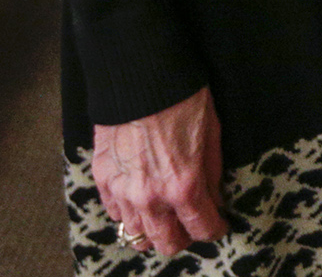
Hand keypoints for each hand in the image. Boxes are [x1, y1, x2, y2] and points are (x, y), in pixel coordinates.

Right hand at [92, 86, 228, 256]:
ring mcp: (123, 191)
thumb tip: (214, 201)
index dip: (215, 229)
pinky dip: (129, 213)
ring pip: (136, 234)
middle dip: (183, 237)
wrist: (141, 79)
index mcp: (183, 186)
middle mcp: (150, 197)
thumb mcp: (213, 135)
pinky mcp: (103, 180)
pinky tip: (141, 199)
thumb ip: (212, 175)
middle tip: (191, 223)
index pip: (202, 228)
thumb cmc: (184, 101)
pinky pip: (115, 213)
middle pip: (166, 243)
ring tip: (165, 214)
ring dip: (153, 229)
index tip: (218, 225)